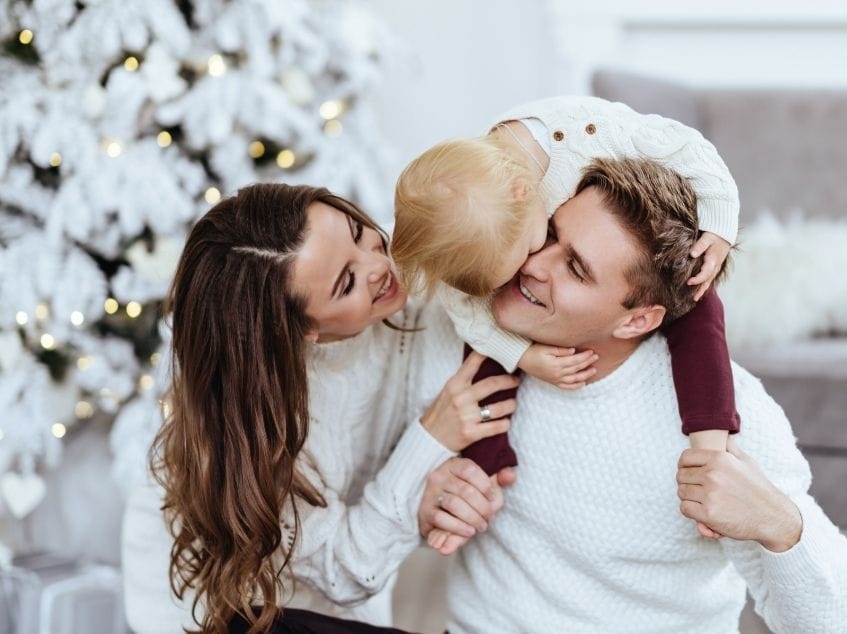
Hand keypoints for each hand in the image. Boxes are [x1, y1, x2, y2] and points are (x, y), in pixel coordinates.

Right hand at [418, 458, 501, 539]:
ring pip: (455, 505)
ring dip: (473, 519)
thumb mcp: (481, 482)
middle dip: (483, 508)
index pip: (470, 470)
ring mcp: (430, 493)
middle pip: (466, 491)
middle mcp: (439, 476)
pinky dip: (458, 528)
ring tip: (481, 526)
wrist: (438, 509)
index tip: (492, 498)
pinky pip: (442, 520)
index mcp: (453, 464)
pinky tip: (469, 531)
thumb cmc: (464, 494)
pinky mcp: (425, 512)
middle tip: (489, 518)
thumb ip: (499, 478)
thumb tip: (510, 477)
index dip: (486, 486)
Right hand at [420, 351, 518, 451]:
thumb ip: (463, 380)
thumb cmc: (441, 412)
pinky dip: (505, 424)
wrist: (430, 438)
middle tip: (516, 381)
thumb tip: (483, 363)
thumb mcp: (448, 391)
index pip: (472, 363)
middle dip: (508, 381)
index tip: (499, 349)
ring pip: (499, 407)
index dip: (487, 354)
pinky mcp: (471, 433)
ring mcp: (466, 416)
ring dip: (510, 405)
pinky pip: (497, 427)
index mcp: (454, 385)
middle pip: (492, 384)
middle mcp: (460, 398)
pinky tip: (505, 422)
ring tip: (512, 404)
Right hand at [517, 343, 596, 389]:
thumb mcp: (546, 347)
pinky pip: (566, 387)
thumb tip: (574, 351)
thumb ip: (561, 350)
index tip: (592, 351)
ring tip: (594, 370)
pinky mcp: (552, 381)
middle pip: (576, 369)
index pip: (575, 360)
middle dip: (587, 363)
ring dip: (585, 375)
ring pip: (574, 379)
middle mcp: (557, 374)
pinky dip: (575, 386)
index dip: (584, 356)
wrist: (521, 359)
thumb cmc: (533, 350)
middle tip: (596, 357)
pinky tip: (583, 383)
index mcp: (556, 364)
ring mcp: (555, 379)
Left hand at [676, 438, 801, 551]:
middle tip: (697, 489)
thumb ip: (730, 447)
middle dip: (687, 483)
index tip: (689, 473)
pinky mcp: (709, 514)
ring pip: (681, 492)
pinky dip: (691, 511)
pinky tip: (702, 511)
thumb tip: (722, 434)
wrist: (773, 517)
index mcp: (720, 459)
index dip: (684, 466)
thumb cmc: (759, 489)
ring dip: (689, 498)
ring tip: (702, 500)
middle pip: (681, 476)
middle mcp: (713, 474)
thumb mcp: (746, 462)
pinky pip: (685, 508)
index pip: (685, 458)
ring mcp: (710, 494)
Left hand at [687, 231, 731, 300]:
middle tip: (693, 299)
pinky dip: (705, 283)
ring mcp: (716, 266)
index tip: (688, 282)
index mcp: (713, 260)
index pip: (705, 273)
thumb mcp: (706, 238)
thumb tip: (692, 254)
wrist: (724, 233)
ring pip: (709, 280)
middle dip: (700, 290)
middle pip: (708, 280)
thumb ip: (699, 246)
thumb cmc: (714, 235)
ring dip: (703, 289)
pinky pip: (710, 277)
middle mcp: (715, 266)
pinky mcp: (715, 266)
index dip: (697, 279)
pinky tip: (700, 289)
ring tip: (696, 298)